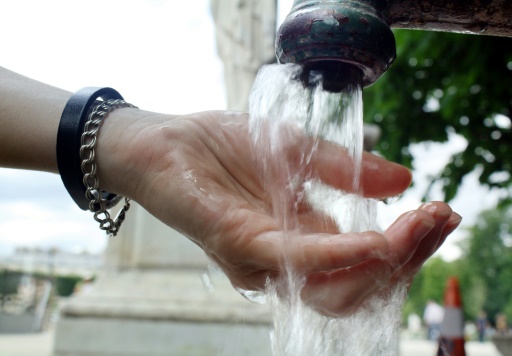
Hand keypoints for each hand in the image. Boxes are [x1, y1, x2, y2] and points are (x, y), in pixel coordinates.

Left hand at [97, 109, 459, 315]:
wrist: (163, 141)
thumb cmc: (221, 148)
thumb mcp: (295, 150)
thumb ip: (345, 169)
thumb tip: (404, 180)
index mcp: (301, 236)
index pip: (364, 261)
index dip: (407, 243)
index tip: (441, 213)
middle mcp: (285, 259)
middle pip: (358, 285)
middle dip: (405, 258)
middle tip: (438, 221)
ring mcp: (263, 258)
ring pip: (334, 287)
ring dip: (384, 261)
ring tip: (417, 226)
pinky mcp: (239, 244)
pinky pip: (295, 260)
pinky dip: (339, 255)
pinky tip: (373, 239)